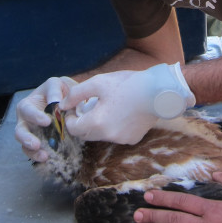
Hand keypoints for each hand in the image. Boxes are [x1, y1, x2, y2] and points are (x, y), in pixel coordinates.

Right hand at [14, 76, 76, 161]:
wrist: (67, 101)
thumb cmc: (58, 91)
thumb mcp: (56, 84)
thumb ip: (54, 91)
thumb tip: (55, 103)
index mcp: (27, 105)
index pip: (27, 111)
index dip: (35, 117)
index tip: (47, 122)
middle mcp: (26, 122)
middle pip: (20, 131)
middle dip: (27, 139)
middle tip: (36, 144)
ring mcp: (32, 135)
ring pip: (26, 146)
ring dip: (33, 152)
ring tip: (44, 155)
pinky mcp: (40, 145)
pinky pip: (36, 153)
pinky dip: (41, 157)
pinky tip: (49, 159)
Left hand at [61, 63, 194, 144]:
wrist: (158, 91)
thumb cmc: (128, 84)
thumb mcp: (98, 82)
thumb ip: (76, 94)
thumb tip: (63, 104)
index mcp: (97, 123)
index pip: (73, 129)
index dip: (70, 117)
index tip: (74, 106)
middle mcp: (107, 136)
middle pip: (86, 134)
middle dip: (83, 122)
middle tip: (88, 106)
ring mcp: (121, 140)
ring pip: (100, 136)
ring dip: (98, 125)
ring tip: (105, 107)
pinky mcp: (132, 139)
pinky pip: (116, 136)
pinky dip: (113, 127)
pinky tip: (120, 112)